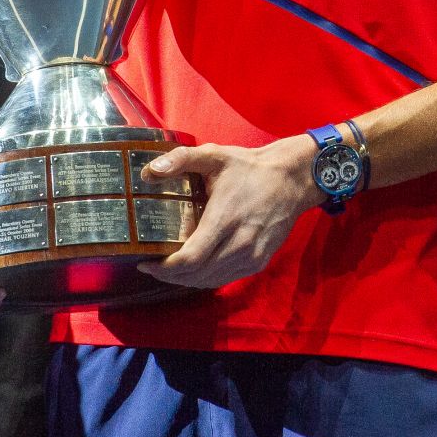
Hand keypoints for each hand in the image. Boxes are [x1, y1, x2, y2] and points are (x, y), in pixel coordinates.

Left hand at [137, 135, 320, 288]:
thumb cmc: (249, 167)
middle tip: (152, 265)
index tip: (145, 262)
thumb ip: (181, 158)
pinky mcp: (259, 262)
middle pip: (196, 275)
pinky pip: (225, 279)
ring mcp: (251, 256)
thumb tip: (150, 171)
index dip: (164, 267)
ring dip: (185, 280)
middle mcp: (240, 243)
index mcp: (225, 218)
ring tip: (168, 269)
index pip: (190, 258)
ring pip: (210, 281)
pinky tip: (194, 269)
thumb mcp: (215, 155)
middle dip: (169, 275)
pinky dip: (205, 279)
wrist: (291, 179)